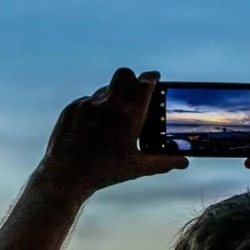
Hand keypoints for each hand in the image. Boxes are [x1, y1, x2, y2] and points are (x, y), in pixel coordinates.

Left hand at [37, 68, 187, 197]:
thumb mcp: (137, 168)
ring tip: (112, 118)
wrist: (66, 175)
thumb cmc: (105, 172)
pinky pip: (87, 100)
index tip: (154, 79)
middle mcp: (109, 104)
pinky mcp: (72, 109)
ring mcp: (88, 104)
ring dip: (112, 97)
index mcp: (129, 115)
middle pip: (125, 74)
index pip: (145, 82)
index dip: (151, 78)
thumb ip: (163, 162)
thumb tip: (184, 162)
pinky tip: (93, 127)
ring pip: (105, 89)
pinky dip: (94, 109)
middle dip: (132, 79)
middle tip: (134, 92)